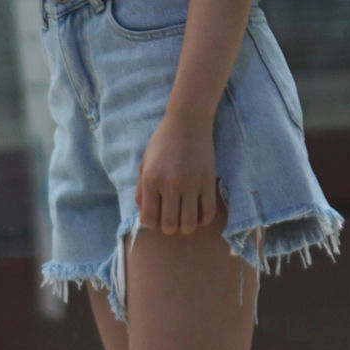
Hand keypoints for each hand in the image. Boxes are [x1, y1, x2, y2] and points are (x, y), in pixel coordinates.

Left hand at [135, 110, 217, 235]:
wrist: (187, 121)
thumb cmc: (163, 141)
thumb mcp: (144, 162)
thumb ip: (141, 190)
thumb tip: (144, 216)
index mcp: (151, 179)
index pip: (149, 219)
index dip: (152, 223)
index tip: (156, 216)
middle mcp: (170, 184)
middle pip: (169, 226)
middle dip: (168, 228)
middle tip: (170, 218)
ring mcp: (191, 184)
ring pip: (189, 224)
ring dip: (185, 227)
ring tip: (184, 218)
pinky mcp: (208, 182)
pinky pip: (208, 213)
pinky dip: (202, 220)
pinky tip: (198, 214)